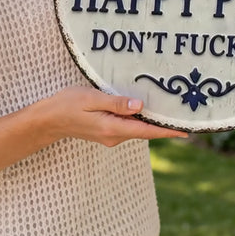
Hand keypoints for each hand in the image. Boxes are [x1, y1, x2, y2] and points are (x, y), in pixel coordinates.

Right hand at [43, 86, 186, 146]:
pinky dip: (138, 120)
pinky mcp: (106, 133)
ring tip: (167, 110)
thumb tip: (140, 106)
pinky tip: (142, 110)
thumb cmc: (67, 104)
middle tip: (182, 115)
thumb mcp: (92, 98)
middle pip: (144, 131)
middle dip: (162, 125)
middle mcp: (114, 137)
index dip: (167, 131)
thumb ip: (116, 103)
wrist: (48, 119)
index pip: (146, 131)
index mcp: (112, 129)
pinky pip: (127, 127)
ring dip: (150, 121)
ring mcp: (110, 137)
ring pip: (136, 128)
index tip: (186, 132)